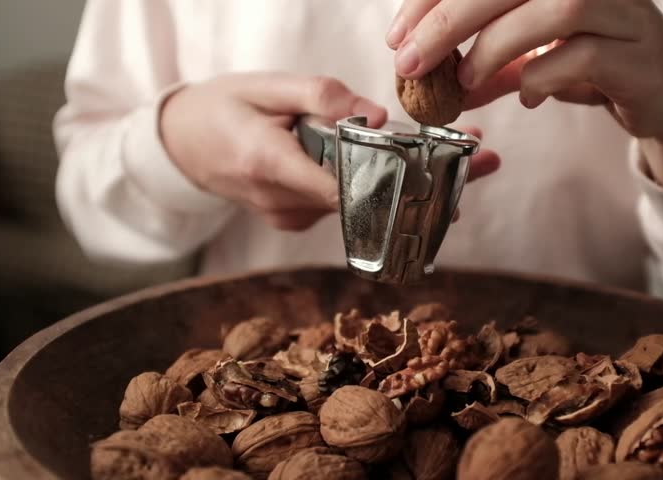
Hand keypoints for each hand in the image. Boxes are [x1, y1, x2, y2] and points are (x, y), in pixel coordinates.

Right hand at [161, 73, 498, 230]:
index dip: (399, 183)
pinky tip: (411, 165)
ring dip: (408, 183)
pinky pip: (346, 202)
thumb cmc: (220, 108)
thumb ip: (319, 96)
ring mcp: (291, 217)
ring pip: (361, 203)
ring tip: (463, 157)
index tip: (447, 173)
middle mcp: (285, 204)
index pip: (345, 187)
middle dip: (426, 182)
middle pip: (367, 200)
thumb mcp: (264, 86)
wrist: (179, 146)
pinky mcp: (297, 217)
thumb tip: (376, 116)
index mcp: (271, 166)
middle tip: (483, 163)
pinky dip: (377, 184)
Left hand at [388, 0, 662, 187]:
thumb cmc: (597, 66)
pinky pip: (586, 55)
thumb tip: (427, 81)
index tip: (397, 33)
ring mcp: (625, 13)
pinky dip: (542, 76)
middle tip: (411, 61)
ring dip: (495, 46)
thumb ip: (484, 66)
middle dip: (450, 18)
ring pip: (553, 8)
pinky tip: (524, 95)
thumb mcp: (531, 60)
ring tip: (464, 82)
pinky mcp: (641, 56)